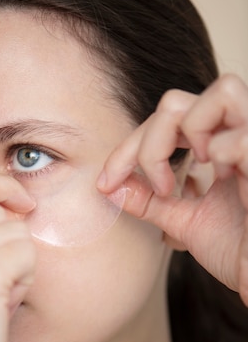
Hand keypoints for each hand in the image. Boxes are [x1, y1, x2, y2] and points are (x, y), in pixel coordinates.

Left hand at [97, 74, 247, 304]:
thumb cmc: (239, 249)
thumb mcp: (184, 221)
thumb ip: (150, 201)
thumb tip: (110, 187)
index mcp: (219, 141)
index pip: (165, 118)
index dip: (129, 146)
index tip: (108, 182)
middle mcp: (240, 132)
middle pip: (178, 101)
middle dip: (148, 143)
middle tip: (156, 185)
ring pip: (221, 92)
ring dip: (189, 132)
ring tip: (195, 170)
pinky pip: (241, 137)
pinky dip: (218, 154)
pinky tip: (223, 180)